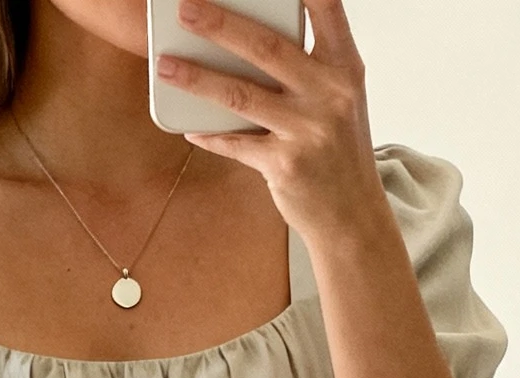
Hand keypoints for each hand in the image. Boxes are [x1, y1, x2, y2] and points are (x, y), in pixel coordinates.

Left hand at [156, 0, 382, 245]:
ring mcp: (307, 130)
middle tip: (185, 9)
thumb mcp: (338, 98)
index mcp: (345, 66)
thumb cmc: (339, 150)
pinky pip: (236, 143)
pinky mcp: (285, 165)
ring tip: (166, 65)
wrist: (353, 214)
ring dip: (198, 78)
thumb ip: (307, 64)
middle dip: (220, 25)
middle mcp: (330, 93)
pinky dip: (210, 135)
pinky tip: (190, 126)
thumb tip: (249, 37)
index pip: (326, 7)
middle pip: (266, 47)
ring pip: (241, 95)